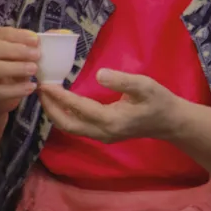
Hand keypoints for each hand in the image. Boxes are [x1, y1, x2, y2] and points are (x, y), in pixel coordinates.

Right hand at [0, 26, 40, 115]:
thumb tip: (57, 34)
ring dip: (16, 68)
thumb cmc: (9, 68)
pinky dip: (16, 89)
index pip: (0, 33)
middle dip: (17, 50)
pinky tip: (31, 87)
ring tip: (34, 69)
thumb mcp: (18, 54)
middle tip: (37, 55)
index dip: (18, 35)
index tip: (36, 39)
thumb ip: (32, 44)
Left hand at [38, 69, 184, 142]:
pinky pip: (78, 126)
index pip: (78, 108)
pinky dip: (64, 113)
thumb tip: (100, 74)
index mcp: (112, 121)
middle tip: (38, 88)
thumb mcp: (145, 86)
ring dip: (55, 111)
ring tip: (45, 93)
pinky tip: (60, 99)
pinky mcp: (103, 133)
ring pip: (71, 127)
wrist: (171, 122)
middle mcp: (103, 133)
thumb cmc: (159, 101)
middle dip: (50, 107)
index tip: (44, 83)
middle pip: (68, 125)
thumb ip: (123, 81)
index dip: (59, 96)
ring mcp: (102, 136)